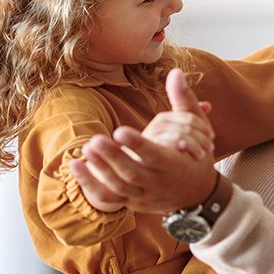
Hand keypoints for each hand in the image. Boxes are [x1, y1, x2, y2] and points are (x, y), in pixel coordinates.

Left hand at [69, 69, 217, 212]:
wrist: (196, 194)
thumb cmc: (196, 156)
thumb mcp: (198, 129)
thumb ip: (184, 100)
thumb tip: (176, 71)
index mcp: (174, 164)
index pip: (155, 157)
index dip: (138, 145)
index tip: (119, 131)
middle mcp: (158, 183)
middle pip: (132, 174)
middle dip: (113, 158)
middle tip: (94, 140)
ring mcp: (143, 195)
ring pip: (119, 188)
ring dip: (100, 170)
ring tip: (86, 148)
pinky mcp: (131, 202)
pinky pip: (108, 198)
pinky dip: (90, 185)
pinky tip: (75, 165)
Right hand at [141, 110, 213, 160]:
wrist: (154, 178)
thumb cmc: (172, 154)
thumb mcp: (185, 136)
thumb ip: (194, 120)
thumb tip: (208, 106)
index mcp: (164, 119)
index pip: (189, 117)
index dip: (203, 126)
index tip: (211, 136)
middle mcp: (156, 126)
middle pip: (185, 126)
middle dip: (201, 137)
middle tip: (210, 148)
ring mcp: (150, 139)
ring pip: (179, 136)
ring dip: (194, 146)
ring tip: (201, 155)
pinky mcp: (147, 153)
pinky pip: (168, 148)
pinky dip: (182, 151)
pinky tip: (187, 158)